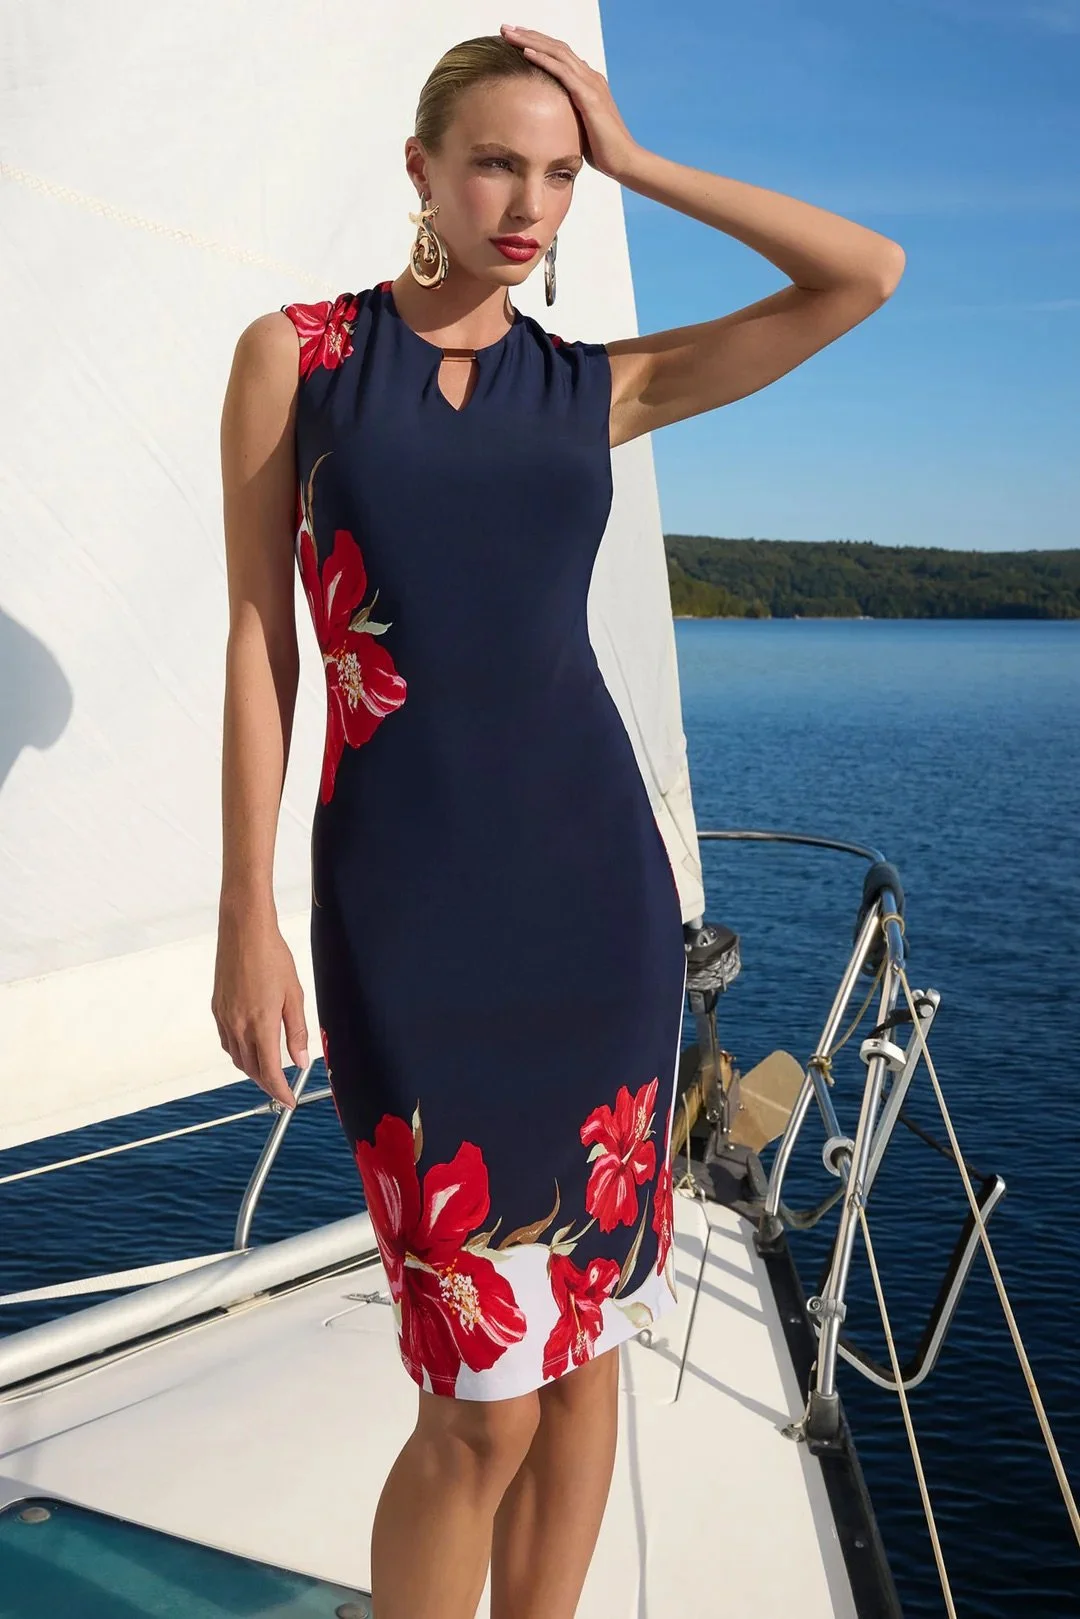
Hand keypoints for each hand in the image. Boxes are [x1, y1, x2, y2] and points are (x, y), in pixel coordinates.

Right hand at [212, 908, 307, 1110]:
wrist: (244, 931)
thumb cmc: (273, 957)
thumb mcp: (294, 995)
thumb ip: (297, 1031)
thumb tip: (300, 1061)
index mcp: (261, 1024)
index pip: (270, 1072)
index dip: (280, 1092)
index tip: (289, 1101)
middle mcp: (238, 1025)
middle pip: (252, 1069)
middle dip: (268, 1084)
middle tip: (283, 1090)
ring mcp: (224, 1018)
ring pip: (237, 1058)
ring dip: (253, 1070)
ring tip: (270, 1071)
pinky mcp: (217, 1008)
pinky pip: (227, 1042)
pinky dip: (240, 1053)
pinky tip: (251, 1048)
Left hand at [500, 24, 639, 180]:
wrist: (625, 161)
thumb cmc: (603, 150)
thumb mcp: (581, 127)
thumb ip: (569, 116)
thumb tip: (551, 119)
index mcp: (589, 82)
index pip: (560, 55)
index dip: (538, 44)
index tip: (515, 39)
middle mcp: (590, 77)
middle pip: (556, 47)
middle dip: (530, 35)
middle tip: (506, 28)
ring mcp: (591, 84)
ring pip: (557, 53)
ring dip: (531, 41)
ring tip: (510, 33)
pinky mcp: (589, 97)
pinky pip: (563, 72)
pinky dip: (544, 59)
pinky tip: (526, 52)